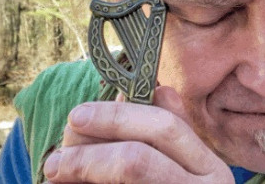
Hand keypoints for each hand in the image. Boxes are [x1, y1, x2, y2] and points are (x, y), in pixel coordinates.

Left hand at [44, 86, 233, 183]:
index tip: (77, 114)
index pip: (164, 127)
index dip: (118, 116)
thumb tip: (134, 90)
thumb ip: (159, 124)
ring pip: (129, 172)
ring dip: (85, 168)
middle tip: (55, 158)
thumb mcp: (177, 158)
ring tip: (57, 169)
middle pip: (137, 159)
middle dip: (90, 153)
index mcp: (209, 166)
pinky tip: (72, 182)